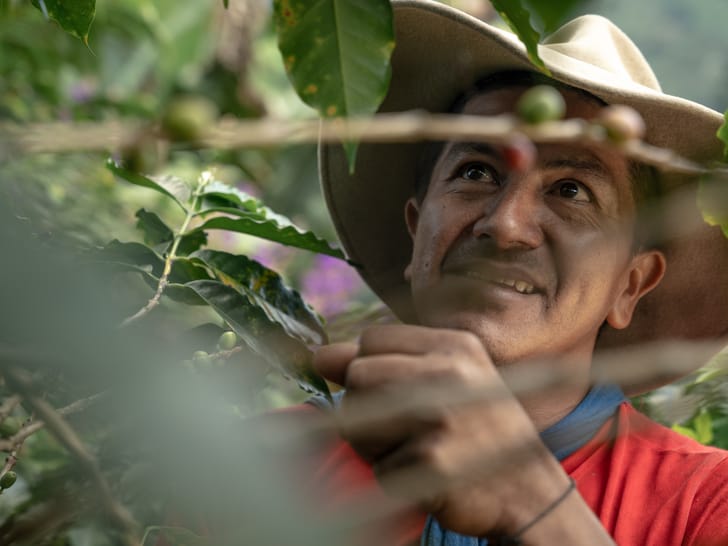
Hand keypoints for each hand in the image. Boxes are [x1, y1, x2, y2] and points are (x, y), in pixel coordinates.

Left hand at [314, 324, 571, 537]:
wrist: (529, 490)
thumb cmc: (477, 428)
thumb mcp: (443, 380)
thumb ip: (381, 361)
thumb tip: (317, 355)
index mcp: (454, 345)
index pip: (371, 338)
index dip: (371, 366)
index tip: (397, 390)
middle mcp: (450, 373)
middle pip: (357, 376)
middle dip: (366, 406)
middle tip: (403, 426)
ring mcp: (442, 417)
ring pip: (356, 421)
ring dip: (373, 444)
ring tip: (414, 448)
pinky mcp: (432, 462)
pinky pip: (377, 468)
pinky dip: (394, 478)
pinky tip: (428, 475)